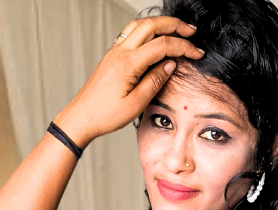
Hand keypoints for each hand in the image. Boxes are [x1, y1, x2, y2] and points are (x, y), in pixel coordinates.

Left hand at [54, 16, 202, 147]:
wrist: (81, 118)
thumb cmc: (104, 115)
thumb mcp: (136, 104)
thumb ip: (155, 81)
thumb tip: (169, 64)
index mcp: (129, 63)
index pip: (162, 45)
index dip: (183, 47)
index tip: (197, 53)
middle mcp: (121, 52)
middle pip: (152, 25)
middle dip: (174, 25)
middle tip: (190, 31)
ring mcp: (115, 52)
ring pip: (140, 25)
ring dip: (160, 23)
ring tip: (175, 29)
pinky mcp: (112, 56)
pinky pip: (131, 33)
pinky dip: (146, 30)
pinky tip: (154, 38)